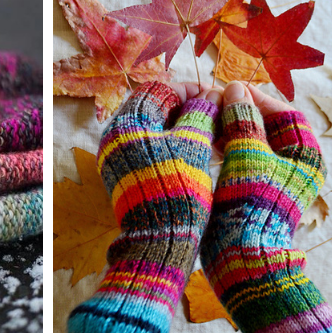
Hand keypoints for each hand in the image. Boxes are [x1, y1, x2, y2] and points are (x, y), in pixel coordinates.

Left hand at [67, 81, 218, 332]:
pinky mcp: (128, 177)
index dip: (189, 89)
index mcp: (127, 124)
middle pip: (155, 107)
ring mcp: (120, 159)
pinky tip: (199, 151)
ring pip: (155, 129)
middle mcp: (116, 138)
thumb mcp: (195, 145)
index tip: (214, 95)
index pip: (158, 89)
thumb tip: (212, 93)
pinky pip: (152, 149)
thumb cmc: (178, 190)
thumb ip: (202, 112)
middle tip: (214, 112)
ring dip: (183, 126)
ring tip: (212, 133)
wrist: (160, 243)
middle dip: (187, 107)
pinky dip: (175, 144)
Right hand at [200, 81, 331, 332]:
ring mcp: (276, 182)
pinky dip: (228, 149)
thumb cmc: (251, 204)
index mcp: (306, 156)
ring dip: (232, 130)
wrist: (243, 258)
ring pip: (254, 143)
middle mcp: (296, 168)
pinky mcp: (257, 193)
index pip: (286, 114)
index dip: (259, 99)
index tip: (233, 90)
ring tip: (208, 120)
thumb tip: (236, 88)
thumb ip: (241, 119)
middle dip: (242, 114)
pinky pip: (244, 161)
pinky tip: (208, 142)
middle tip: (217, 103)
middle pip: (269, 127)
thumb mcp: (246, 154)